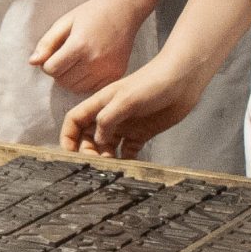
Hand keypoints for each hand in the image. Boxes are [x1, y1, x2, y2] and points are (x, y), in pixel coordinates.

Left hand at [31, 0, 146, 94]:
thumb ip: (46, 43)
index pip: (51, 69)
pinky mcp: (117, 74)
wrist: (122, 11)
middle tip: (64, 58)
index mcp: (80, 45)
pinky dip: (85, 82)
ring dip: (70, 79)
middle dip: (58, 72)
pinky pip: (92, 89)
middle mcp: (95, 60)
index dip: (47, 64)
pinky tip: (87, 67)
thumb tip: (32, 62)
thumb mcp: (64, 23)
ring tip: (75, 62)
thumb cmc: (90, 15)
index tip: (53, 54)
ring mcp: (108, 69)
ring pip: (76, 88)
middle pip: (63, 81)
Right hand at [61, 50, 208, 155]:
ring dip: (106, 158)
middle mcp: (109, 116)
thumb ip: (107, 120)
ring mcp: (125, 126)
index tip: (68, 154)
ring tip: (111, 170)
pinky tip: (127, 169)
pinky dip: (125, 161)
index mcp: (100, 104)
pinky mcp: (141, 134)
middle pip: (89, 137)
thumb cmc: (151, 84)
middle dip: (88, 152)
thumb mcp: (125, 99)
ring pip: (107, 146)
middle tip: (96, 165)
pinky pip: (128, 151)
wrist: (182, 81)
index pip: (75, 120)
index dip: (67, 136)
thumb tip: (96, 141)